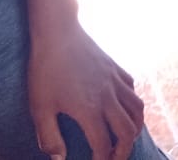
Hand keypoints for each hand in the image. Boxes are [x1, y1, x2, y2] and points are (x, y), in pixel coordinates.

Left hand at [29, 21, 143, 159]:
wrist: (57, 31)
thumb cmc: (45, 69)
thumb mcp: (40, 107)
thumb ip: (49, 137)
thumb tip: (59, 159)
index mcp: (89, 109)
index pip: (103, 144)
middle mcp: (108, 96)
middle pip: (127, 130)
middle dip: (123, 151)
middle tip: (114, 159)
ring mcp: (114, 80)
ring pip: (137, 109)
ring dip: (135, 127)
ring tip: (126, 138)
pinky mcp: (114, 67)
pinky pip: (132, 89)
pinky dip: (133, 104)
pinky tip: (123, 107)